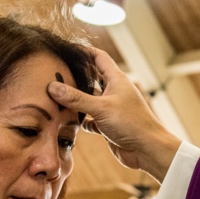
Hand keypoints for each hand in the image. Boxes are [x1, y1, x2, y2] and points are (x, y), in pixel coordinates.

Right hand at [47, 48, 180, 180]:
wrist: (147, 150)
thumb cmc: (131, 124)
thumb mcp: (101, 108)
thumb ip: (76, 98)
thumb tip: (52, 87)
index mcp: (116, 80)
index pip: (99, 57)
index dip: (84, 51)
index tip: (68, 48)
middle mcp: (114, 92)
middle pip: (92, 78)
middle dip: (76, 75)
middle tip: (57, 73)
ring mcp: (111, 109)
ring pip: (90, 100)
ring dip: (76, 100)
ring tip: (57, 96)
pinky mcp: (109, 126)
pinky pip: (91, 119)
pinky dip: (81, 120)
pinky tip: (69, 120)